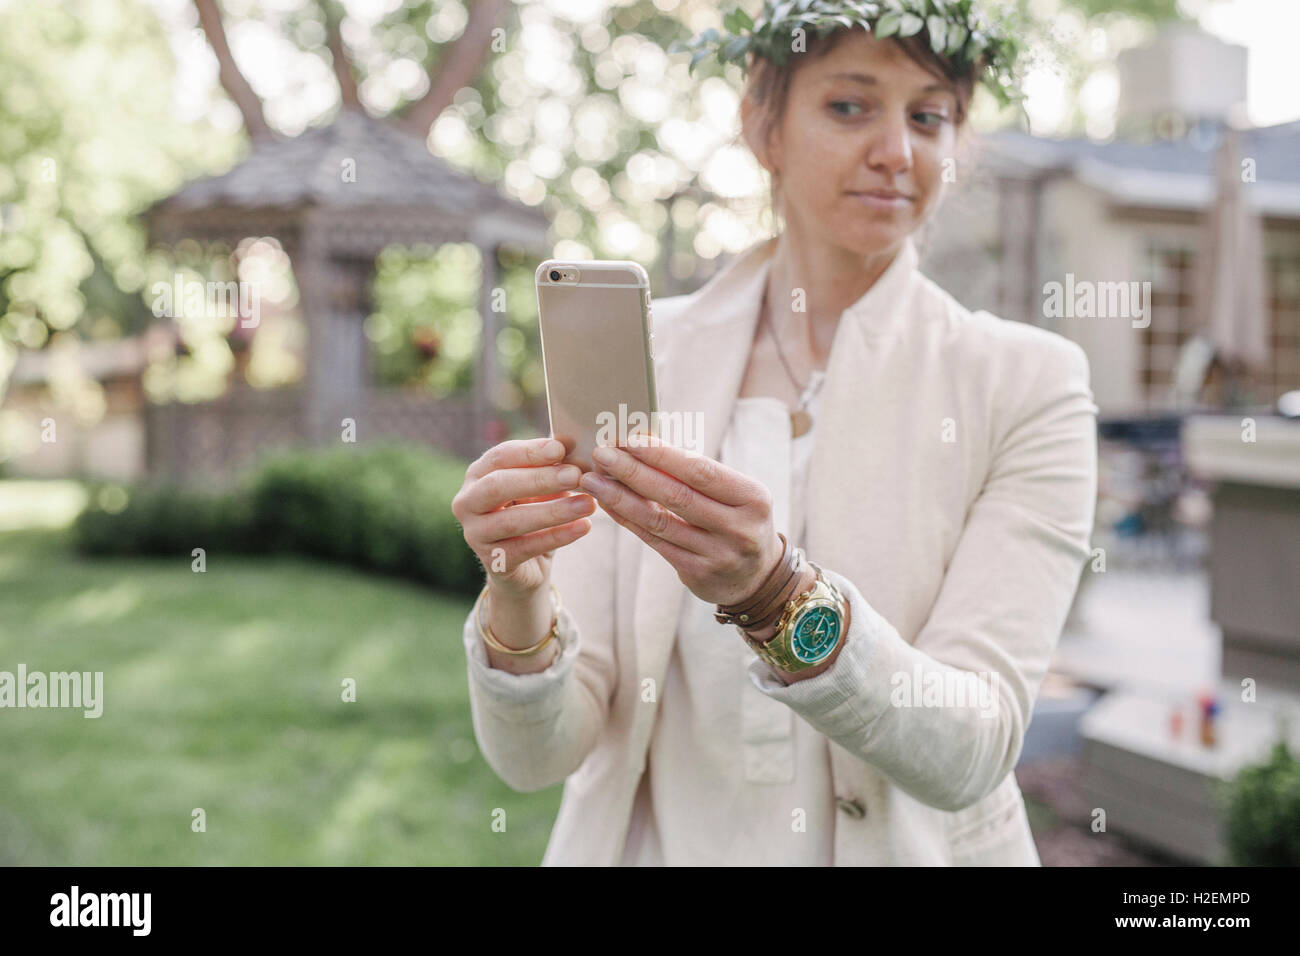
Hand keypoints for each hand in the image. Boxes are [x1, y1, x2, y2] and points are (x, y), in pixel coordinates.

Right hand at [451, 437, 596, 600]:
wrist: (526, 565)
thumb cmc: (532, 513)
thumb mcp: (539, 487)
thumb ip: (549, 467)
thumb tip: (571, 444)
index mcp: (477, 475)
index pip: (500, 457)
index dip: (530, 452)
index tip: (561, 448)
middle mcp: (467, 502)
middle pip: (499, 486)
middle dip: (539, 479)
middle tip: (576, 475)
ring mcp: (475, 534)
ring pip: (513, 520)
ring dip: (555, 511)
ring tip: (589, 504)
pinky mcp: (493, 561)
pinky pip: (527, 547)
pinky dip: (558, 536)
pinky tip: (584, 527)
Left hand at [578, 432, 782, 607]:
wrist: (757, 576)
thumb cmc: (738, 518)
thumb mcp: (735, 493)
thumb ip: (697, 474)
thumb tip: (643, 441)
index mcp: (753, 498)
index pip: (701, 471)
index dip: (662, 454)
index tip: (628, 437)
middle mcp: (739, 529)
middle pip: (676, 495)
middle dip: (633, 472)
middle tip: (602, 453)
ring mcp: (717, 555)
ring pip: (659, 521)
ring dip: (620, 497)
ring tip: (592, 479)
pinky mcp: (696, 573)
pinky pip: (654, 541)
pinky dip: (627, 519)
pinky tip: (607, 502)